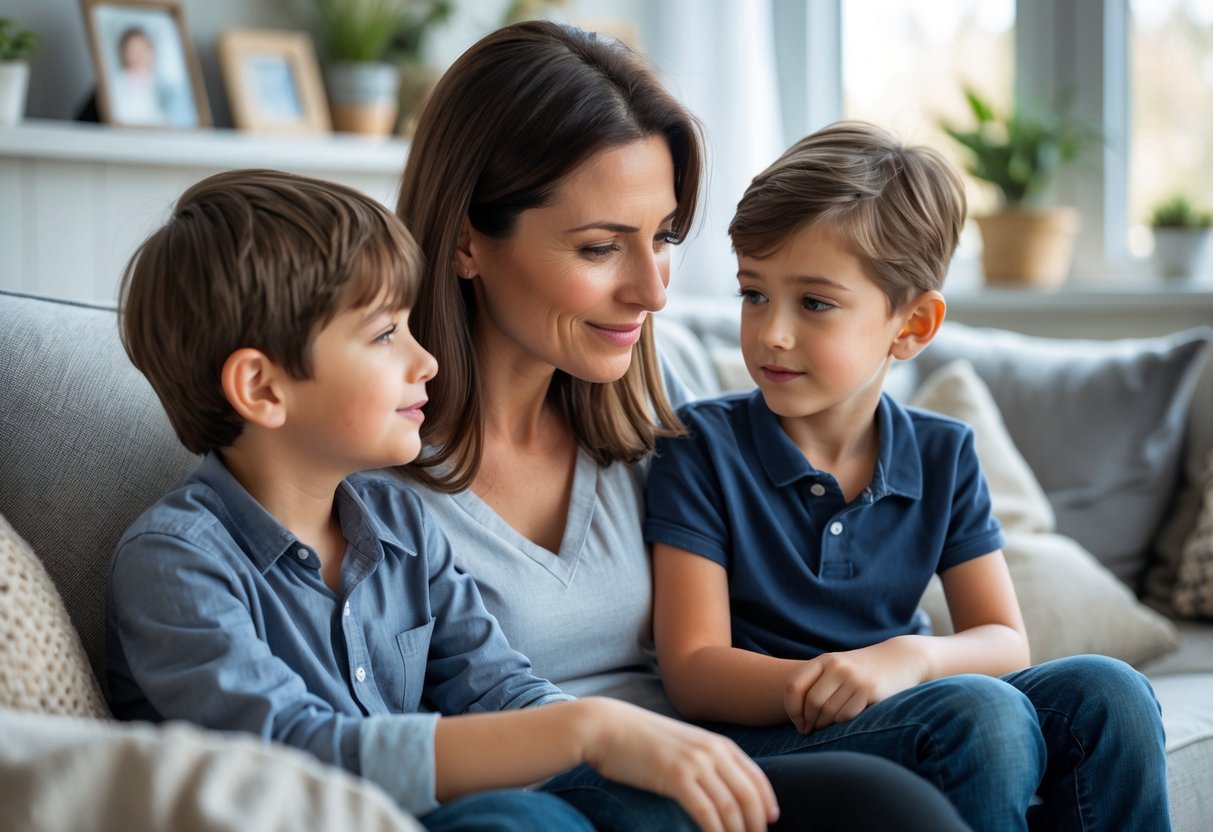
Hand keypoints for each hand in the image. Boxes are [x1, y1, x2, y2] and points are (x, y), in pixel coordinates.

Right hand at [580, 698, 778, 831]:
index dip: (767, 803)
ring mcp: (694, 763)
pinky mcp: (675, 777)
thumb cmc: (641, 739)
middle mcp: (711, 751)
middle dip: (756, 824)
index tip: (770, 822)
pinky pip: (706, 812)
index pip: (756, 778)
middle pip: (749, 795)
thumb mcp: (683, 743)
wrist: (607, 727)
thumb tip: (722, 788)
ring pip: (730, 807)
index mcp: (717, 743)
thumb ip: (706, 760)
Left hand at [784, 637, 925, 732]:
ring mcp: (855, 678)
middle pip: (811, 702)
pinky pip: (847, 715)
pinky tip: (843, 723)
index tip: (796, 721)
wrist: (899, 659)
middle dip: (807, 721)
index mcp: (824, 660)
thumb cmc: (861, 670)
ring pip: (828, 712)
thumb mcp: (837, 667)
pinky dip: (841, 724)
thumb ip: (816, 684)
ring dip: (824, 726)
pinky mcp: (871, 691)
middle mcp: (838, 667)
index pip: (793, 686)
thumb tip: (796, 717)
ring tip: (825, 728)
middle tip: (809, 731)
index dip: (791, 708)